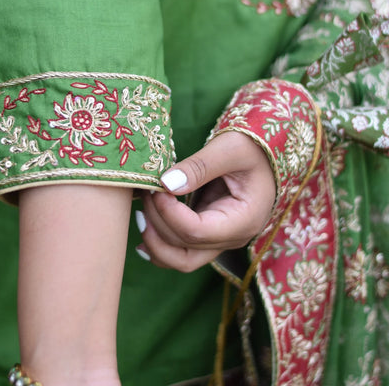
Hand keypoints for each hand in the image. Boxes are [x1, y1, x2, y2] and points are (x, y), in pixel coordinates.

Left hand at [136, 131, 275, 271]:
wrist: (265, 152)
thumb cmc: (252, 146)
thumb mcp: (229, 148)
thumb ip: (199, 166)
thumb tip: (166, 185)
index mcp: (244, 220)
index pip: (197, 232)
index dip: (169, 213)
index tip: (156, 187)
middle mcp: (233, 238)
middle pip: (186, 252)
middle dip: (157, 226)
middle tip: (145, 194)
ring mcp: (221, 239)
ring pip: (182, 259)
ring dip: (155, 241)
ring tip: (141, 211)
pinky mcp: (210, 232)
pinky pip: (182, 250)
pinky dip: (160, 244)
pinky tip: (145, 228)